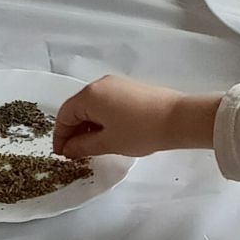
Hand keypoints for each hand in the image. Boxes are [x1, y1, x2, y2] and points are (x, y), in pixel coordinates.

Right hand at [53, 75, 220, 159]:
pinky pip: (105, 102)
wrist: (179, 118)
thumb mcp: (109, 143)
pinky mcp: (128, 88)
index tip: (61, 155)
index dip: (60, 136)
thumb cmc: (140, 131)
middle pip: (77, 107)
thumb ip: (83, 146)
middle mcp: (98, 84)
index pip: (65, 114)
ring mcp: (115, 84)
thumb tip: (67, 149)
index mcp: (90, 95)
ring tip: (92, 146)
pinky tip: (108, 133)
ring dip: (87, 125)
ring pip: (92, 105)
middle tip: (75, 153)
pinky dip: (101, 118)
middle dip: (73, 130)